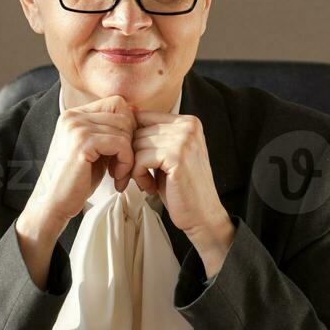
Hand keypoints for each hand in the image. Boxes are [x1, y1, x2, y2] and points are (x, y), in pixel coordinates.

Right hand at [20, 94, 136, 240]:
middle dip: (130, 142)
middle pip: (123, 115)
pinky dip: (125, 162)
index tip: (124, 150)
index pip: (117, 102)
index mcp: (75, 114)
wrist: (54, 203)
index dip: (129, 125)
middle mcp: (73, 116)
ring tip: (118, 174)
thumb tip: (136, 111)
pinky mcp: (82, 143)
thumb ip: (110, 131)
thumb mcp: (96, 150)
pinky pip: (121, 144)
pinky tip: (116, 177)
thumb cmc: (77, 180)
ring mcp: (76, 127)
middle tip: (123, 166)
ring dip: (128, 156)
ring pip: (124, 131)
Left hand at [132, 109, 234, 275]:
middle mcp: (188, 126)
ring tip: (144, 184)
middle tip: (130, 177)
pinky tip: (149, 187)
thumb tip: (127, 113)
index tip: (128, 160)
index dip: (130, 141)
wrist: (202, 216)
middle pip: (137, 132)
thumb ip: (153, 136)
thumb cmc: (181, 188)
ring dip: (133, 168)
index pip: (143, 117)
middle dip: (128, 156)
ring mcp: (184, 139)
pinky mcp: (176, 156)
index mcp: (188, 122)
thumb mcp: (167, 155)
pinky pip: (140, 159)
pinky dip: (138, 175)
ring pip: (136, 145)